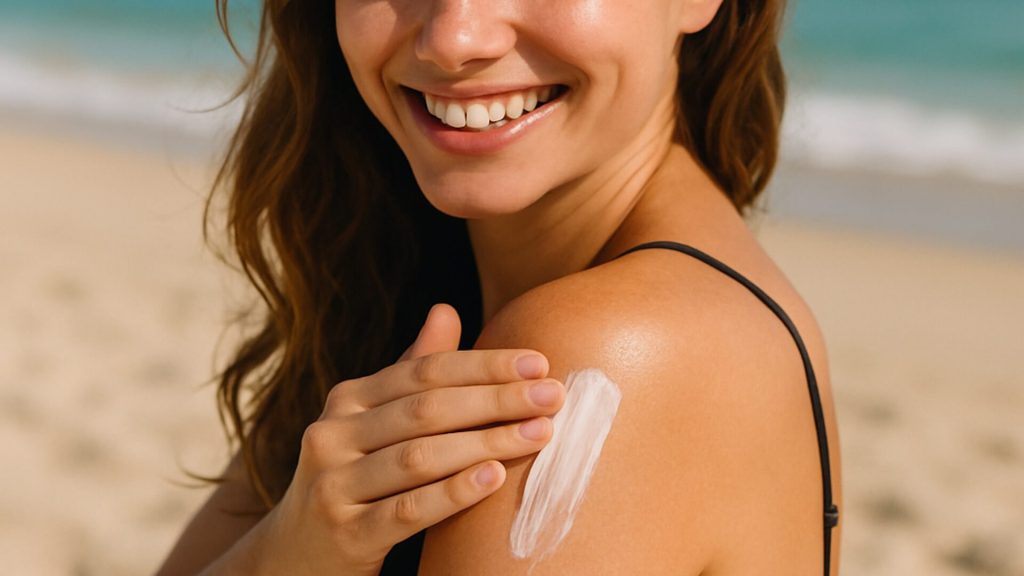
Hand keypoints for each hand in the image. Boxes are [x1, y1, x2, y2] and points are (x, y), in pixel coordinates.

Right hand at [229, 303, 563, 574]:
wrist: (295, 555)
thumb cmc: (353, 478)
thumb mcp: (372, 422)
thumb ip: (410, 371)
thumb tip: (446, 309)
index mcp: (348, 399)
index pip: (425, 371)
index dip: (484, 365)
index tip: (539, 363)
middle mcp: (333, 434)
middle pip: (427, 408)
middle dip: (496, 399)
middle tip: (553, 396)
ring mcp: (334, 485)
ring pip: (420, 456)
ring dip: (487, 441)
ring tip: (539, 434)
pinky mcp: (345, 534)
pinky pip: (407, 510)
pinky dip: (453, 492)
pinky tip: (494, 477)